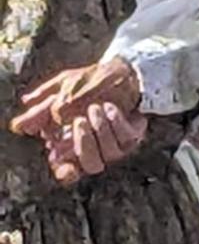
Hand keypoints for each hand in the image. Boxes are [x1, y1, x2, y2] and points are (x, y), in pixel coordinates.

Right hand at [11, 59, 146, 184]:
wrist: (115, 71)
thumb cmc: (83, 85)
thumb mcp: (58, 93)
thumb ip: (40, 111)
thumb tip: (19, 127)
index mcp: (72, 146)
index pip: (68, 171)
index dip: (67, 172)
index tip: (67, 166)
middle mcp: (95, 150)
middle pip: (92, 166)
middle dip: (85, 145)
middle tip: (80, 120)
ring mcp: (116, 145)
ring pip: (111, 154)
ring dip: (101, 130)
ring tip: (95, 107)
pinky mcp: (133, 136)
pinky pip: (127, 138)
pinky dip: (117, 123)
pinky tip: (110, 108)